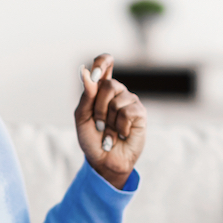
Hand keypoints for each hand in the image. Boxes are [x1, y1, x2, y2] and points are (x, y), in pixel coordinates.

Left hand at [74, 54, 146, 189]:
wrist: (104, 161)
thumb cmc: (92, 139)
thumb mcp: (82, 117)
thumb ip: (86, 95)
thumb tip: (87, 73)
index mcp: (101, 89)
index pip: (104, 62)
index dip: (102, 61)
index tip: (98, 71)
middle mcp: (117, 92)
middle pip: (108, 84)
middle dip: (99, 108)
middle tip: (99, 124)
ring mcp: (130, 101)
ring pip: (116, 100)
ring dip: (108, 122)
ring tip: (109, 132)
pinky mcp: (140, 113)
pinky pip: (127, 113)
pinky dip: (119, 128)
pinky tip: (121, 134)